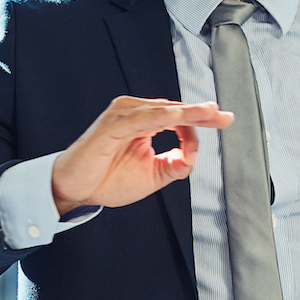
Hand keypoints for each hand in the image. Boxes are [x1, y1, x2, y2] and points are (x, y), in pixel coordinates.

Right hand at [49, 96, 232, 214]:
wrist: (75, 190)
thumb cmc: (106, 180)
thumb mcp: (151, 175)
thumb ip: (174, 165)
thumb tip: (193, 158)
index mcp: (144, 122)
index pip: (179, 117)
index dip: (202, 119)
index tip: (224, 122)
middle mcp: (134, 113)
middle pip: (174, 109)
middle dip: (201, 112)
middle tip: (224, 115)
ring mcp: (122, 117)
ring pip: (161, 111)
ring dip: (186, 112)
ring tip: (207, 113)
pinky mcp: (111, 126)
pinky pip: (140, 119)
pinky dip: (160, 116)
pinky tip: (178, 116)